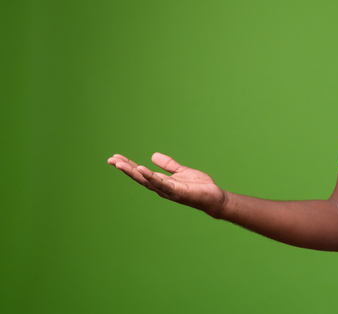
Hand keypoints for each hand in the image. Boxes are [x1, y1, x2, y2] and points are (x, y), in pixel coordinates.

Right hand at [107, 152, 225, 217]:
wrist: (213, 197)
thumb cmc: (199, 186)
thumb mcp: (181, 171)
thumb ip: (168, 164)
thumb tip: (153, 155)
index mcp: (162, 182)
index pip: (141, 172)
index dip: (129, 165)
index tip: (115, 158)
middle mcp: (161, 187)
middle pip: (139, 177)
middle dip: (125, 168)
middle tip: (110, 159)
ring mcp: (168, 190)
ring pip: (146, 180)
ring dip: (132, 172)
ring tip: (119, 163)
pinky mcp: (177, 191)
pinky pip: (161, 183)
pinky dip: (150, 176)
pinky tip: (141, 169)